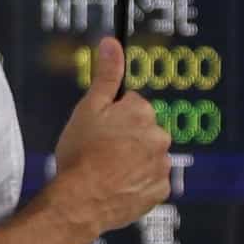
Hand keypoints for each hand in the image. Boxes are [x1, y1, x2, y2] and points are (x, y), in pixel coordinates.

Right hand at [48, 37, 171, 236]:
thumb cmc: (81, 153)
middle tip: (100, 151)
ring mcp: (162, 165)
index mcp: (141, 112)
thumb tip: (111, 43)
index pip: (131, 106)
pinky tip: (117, 186)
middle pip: (143, 131)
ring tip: (106, 171)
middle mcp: (159, 136)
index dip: (112, 117)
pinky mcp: (161, 191)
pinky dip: (138, 182)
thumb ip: (106, 75)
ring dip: (132, 161)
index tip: (99, 130)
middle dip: (126, 138)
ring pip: (147, 156)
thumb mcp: (88, 108)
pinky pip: (151, 181)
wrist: (82, 200)